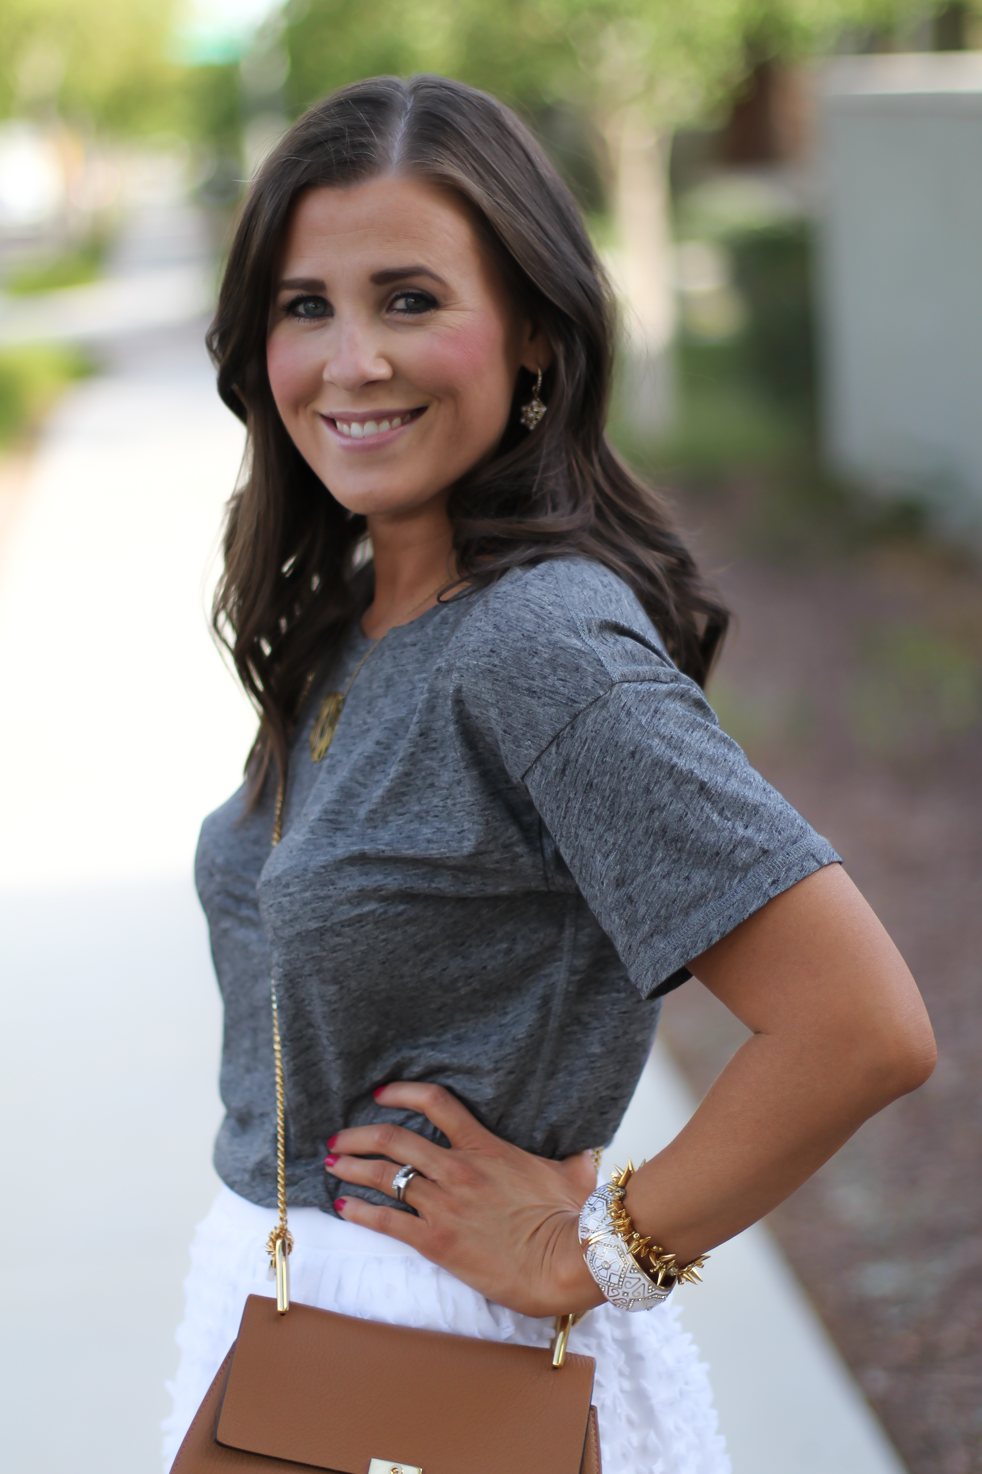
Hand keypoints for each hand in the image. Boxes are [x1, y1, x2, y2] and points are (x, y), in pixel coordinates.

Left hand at [325, 1082, 604, 1317]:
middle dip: (359, 1135)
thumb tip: (586, 1151)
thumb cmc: (570, 1219)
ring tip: (332, 1164)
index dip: (402, 1092)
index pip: (435, 1102)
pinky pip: (387, 1221)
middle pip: (393, 1138)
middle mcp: (457, 1170)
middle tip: (340, 1137)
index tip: (380, 1092)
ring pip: (383, 1175)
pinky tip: (343, 1208)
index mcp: (485, 1147)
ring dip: (351, 1168)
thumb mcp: (573, 1174)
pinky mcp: (436, 1241)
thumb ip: (571, 1158)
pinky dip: (360, 1212)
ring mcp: (444, 1205)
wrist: (564, 1260)